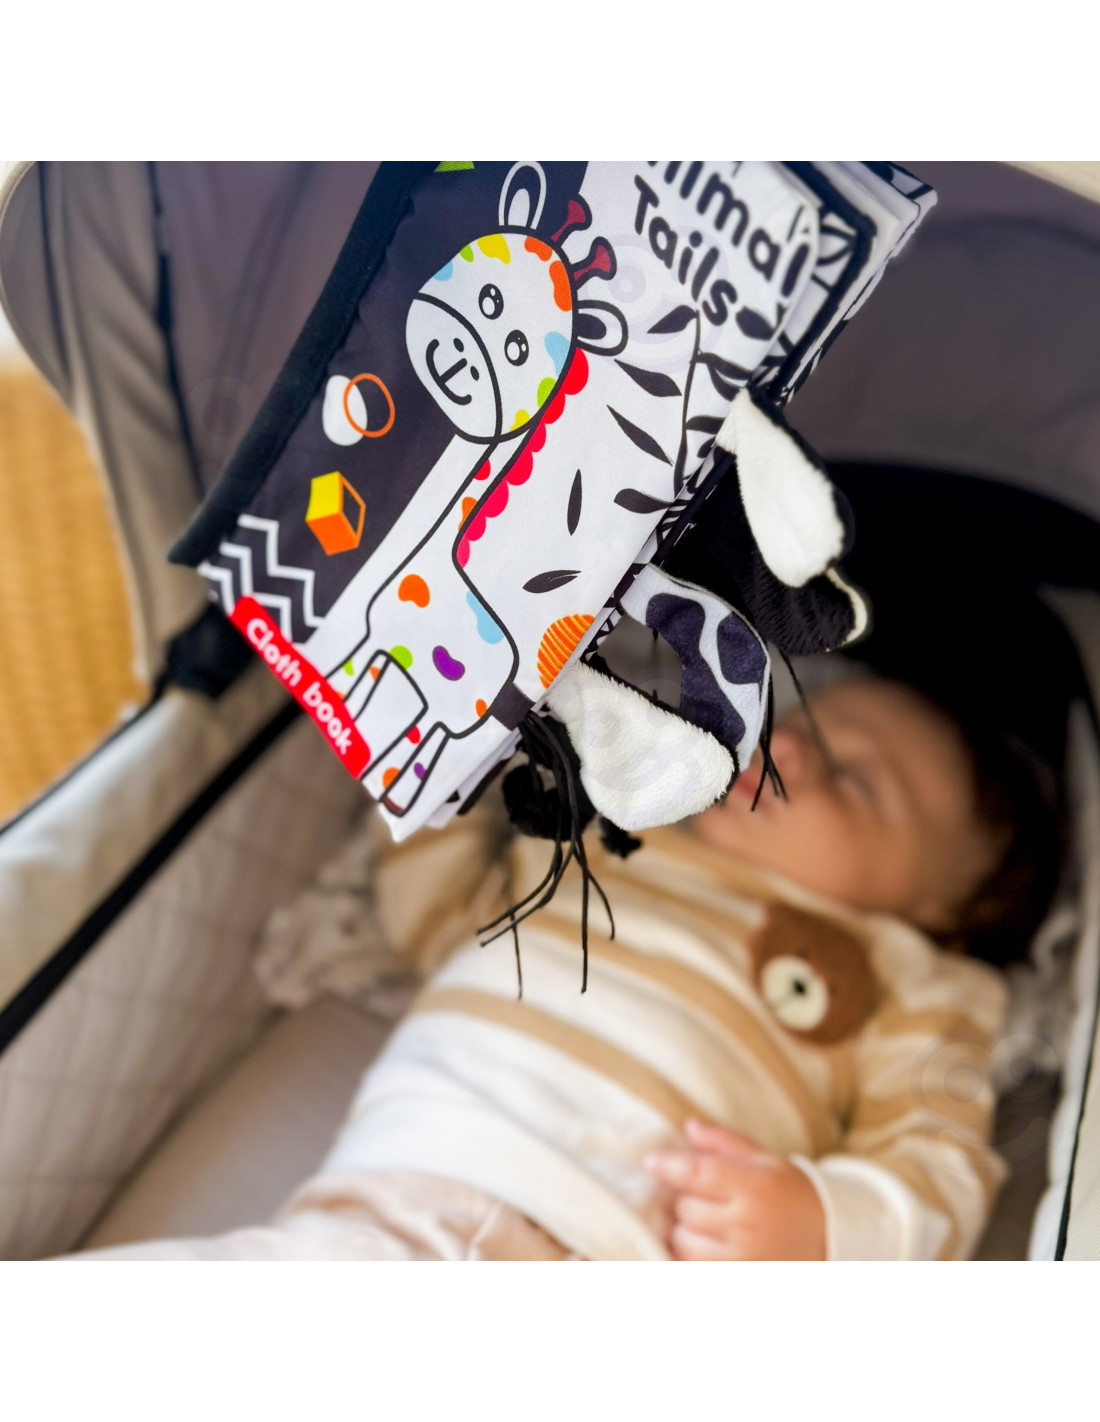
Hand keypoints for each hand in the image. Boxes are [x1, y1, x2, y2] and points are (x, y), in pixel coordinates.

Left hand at [644, 1118, 825, 1259]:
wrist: (830, 1241)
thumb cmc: (791, 1193)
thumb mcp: (765, 1160)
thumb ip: (724, 1142)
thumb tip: (689, 1126)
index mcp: (754, 1188)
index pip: (696, 1174)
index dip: (667, 1166)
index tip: (650, 1161)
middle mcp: (747, 1226)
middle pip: (684, 1209)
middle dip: (682, 1200)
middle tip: (697, 1196)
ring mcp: (742, 1261)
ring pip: (683, 1242)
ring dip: (683, 1231)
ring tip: (702, 1223)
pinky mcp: (737, 1283)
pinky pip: (690, 1270)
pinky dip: (685, 1258)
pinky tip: (698, 1246)